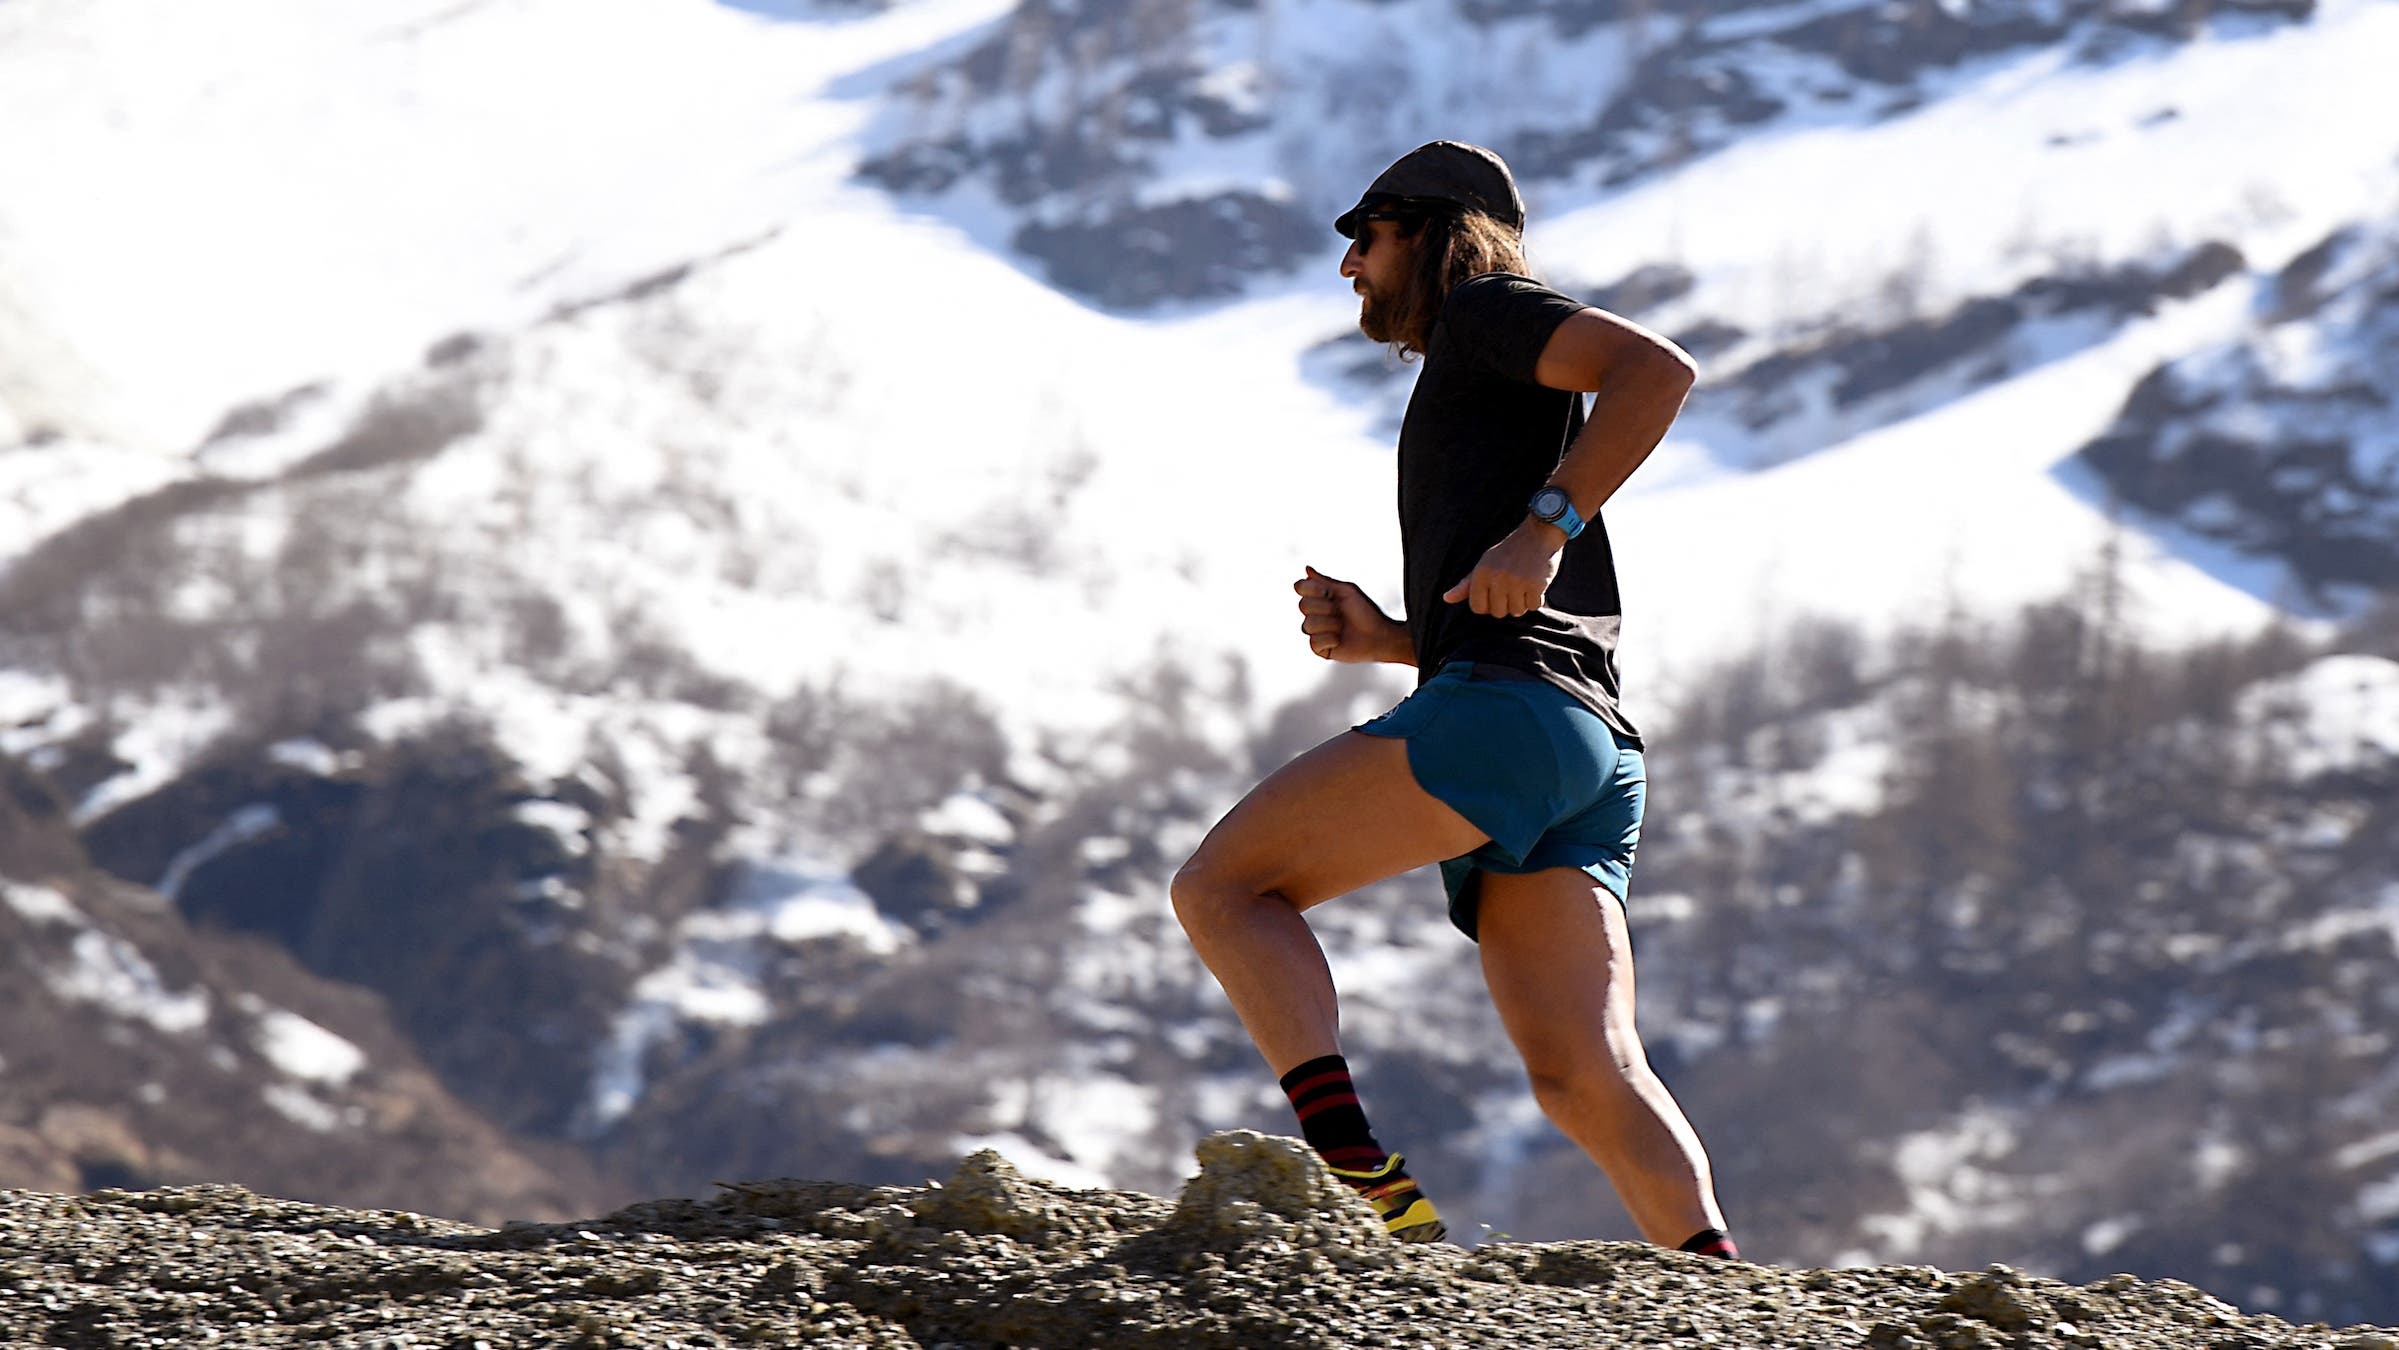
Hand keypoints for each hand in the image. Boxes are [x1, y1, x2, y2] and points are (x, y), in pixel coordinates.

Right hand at [1294, 566, 1401, 662]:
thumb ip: (1325, 581)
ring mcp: (1315, 630)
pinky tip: (1339, 640)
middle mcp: (1314, 613)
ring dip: (1331, 625)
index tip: (1329, 593)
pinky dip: (1331, 640)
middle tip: (1341, 613)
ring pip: (1308, 625)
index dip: (1313, 589)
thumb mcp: (1346, 591)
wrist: (1378, 635)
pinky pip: (1314, 642)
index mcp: (1319, 597)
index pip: (1300, 587)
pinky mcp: (1318, 648)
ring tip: (1342, 627)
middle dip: (1327, 608)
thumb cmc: (1365, 612)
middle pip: (1303, 605)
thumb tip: (1306, 569)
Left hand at [1441, 521, 1563, 617]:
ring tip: (1524, 584)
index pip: (1477, 608)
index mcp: (1480, 573)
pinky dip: (1537, 599)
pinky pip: (1534, 606)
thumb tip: (1446, 599)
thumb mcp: (1484, 563)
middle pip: (1497, 613)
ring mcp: (1516, 582)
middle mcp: (1496, 578)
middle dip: (1506, 605)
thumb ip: (1466, 584)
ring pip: (1516, 612)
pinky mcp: (1535, 585)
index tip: (1496, 593)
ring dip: (1522, 603)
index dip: (1488, 604)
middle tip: (1513, 586)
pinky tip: (1536, 584)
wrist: (1538, 533)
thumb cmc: (1509, 552)